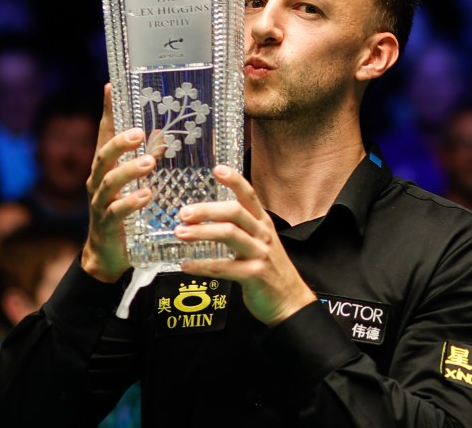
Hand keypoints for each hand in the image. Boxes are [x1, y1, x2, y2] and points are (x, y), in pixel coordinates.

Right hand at [82, 83, 155, 282]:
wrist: (108, 255)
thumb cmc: (124, 212)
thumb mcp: (133, 182)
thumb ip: (144, 159)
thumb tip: (164, 135)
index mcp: (104, 167)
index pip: (103, 134)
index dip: (108, 111)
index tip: (111, 86)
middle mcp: (97, 181)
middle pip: (103, 156)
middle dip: (119, 142)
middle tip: (140, 132)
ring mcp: (100, 203)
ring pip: (109, 182)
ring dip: (129, 171)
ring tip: (149, 163)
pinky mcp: (106, 225)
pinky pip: (116, 211)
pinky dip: (131, 202)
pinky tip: (146, 196)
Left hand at [174, 165, 316, 326]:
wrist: (291, 302)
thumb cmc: (270, 270)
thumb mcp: (261, 242)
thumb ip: (241, 228)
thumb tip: (209, 217)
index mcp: (262, 223)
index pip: (249, 195)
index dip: (234, 181)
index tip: (217, 170)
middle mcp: (262, 235)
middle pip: (235, 212)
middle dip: (207, 210)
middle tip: (184, 213)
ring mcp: (260, 254)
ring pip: (229, 235)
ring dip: (201, 233)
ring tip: (180, 234)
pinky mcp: (254, 275)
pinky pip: (224, 268)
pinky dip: (202, 266)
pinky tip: (186, 265)